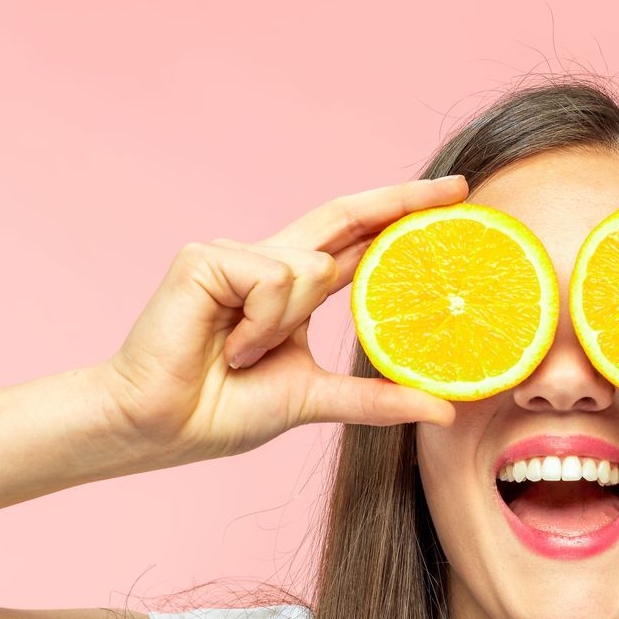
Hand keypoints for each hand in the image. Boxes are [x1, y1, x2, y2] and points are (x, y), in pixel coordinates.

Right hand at [94, 176, 466, 461]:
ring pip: (310, 268)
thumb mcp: (314, 400)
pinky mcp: (207, 257)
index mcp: (289, 291)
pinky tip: (230, 346)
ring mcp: (235, 254)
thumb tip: (444, 409)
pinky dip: (261, 323)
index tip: (450, 206)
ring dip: (285, 325)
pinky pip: (273, 279)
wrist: (158, 426)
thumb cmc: (220, 412)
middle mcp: (266, 262)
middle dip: (402, 201)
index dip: (398, 221)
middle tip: (460, 192)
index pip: (354, 244)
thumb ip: (376, 399)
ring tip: (245, 357)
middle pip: (344, 217)